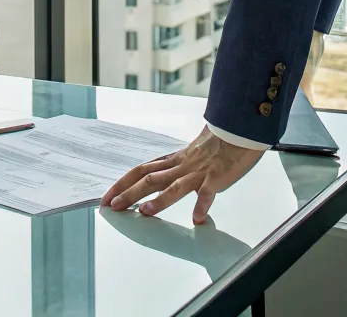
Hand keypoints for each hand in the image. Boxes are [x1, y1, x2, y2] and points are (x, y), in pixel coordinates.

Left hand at [102, 127, 264, 224]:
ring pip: (175, 186)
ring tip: (145, 213)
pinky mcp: (217, 177)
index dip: (122, 183)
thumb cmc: (218, 141)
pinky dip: (202, 205)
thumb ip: (177, 164)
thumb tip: (161, 174)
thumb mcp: (191, 153)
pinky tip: (197, 218)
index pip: (141, 170)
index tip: (107, 197)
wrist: (239, 129)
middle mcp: (182, 166)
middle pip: (150, 179)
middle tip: (113, 207)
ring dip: (160, 200)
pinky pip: (208, 192)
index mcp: (174, 160)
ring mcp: (198, 172)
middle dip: (130, 193)